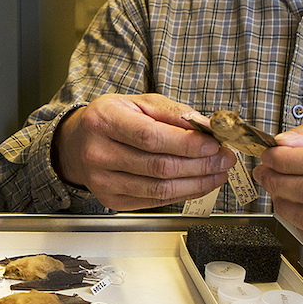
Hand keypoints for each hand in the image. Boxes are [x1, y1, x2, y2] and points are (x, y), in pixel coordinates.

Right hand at [52, 93, 237, 210]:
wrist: (78, 144)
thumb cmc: (111, 119)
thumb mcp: (138, 102)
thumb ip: (173, 112)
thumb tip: (206, 126)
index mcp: (104, 121)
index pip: (150, 136)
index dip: (186, 143)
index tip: (213, 143)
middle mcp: (99, 153)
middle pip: (158, 166)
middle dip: (200, 164)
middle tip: (224, 158)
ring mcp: (103, 181)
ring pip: (159, 189)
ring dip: (196, 183)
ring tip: (218, 173)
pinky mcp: (112, 201)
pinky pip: (155, 201)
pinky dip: (183, 194)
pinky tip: (199, 184)